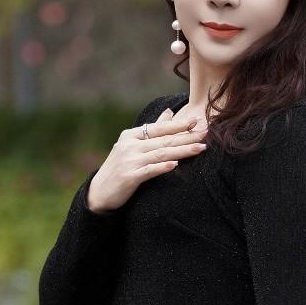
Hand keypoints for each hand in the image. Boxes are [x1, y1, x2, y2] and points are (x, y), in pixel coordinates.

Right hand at [87, 108, 207, 212]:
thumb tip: (169, 112)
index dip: (179, 125)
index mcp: (131, 136)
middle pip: (164, 140)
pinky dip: (162, 167)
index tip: (197, 121)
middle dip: (187, 136)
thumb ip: (152, 130)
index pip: (160, 128)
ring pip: (161, 154)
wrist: (99, 192)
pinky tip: (175, 165)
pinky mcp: (129, 177)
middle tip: (206, 133)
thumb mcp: (133, 145)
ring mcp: (129, 160)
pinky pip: (149, 171)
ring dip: (182, 150)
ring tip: (200, 148)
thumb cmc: (120, 168)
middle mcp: (130, 146)